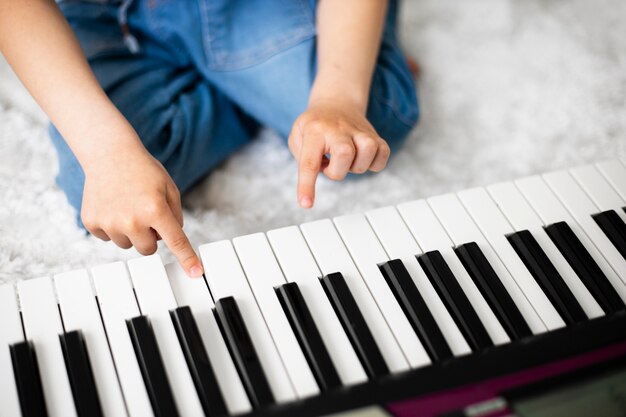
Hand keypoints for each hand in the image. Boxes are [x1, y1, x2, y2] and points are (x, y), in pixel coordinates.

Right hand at [80, 139, 203, 277]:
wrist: (109, 153)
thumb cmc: (143, 170)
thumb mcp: (169, 188)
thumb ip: (175, 215)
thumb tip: (171, 240)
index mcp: (156, 209)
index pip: (175, 241)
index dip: (187, 258)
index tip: (195, 272)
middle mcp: (132, 220)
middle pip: (149, 249)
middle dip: (151, 236)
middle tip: (145, 212)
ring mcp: (110, 222)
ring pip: (128, 245)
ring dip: (131, 231)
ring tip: (128, 205)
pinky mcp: (92, 223)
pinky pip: (109, 238)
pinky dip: (112, 226)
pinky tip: (113, 205)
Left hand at [288, 98, 390, 207]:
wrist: (337, 103)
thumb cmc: (315, 126)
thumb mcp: (297, 135)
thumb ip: (301, 157)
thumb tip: (320, 171)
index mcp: (314, 130)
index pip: (309, 162)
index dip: (307, 185)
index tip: (306, 204)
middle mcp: (338, 129)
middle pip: (344, 154)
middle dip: (337, 171)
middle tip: (329, 164)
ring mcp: (359, 131)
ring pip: (368, 152)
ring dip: (356, 166)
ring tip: (346, 160)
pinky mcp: (375, 136)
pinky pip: (383, 156)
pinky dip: (374, 164)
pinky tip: (361, 159)